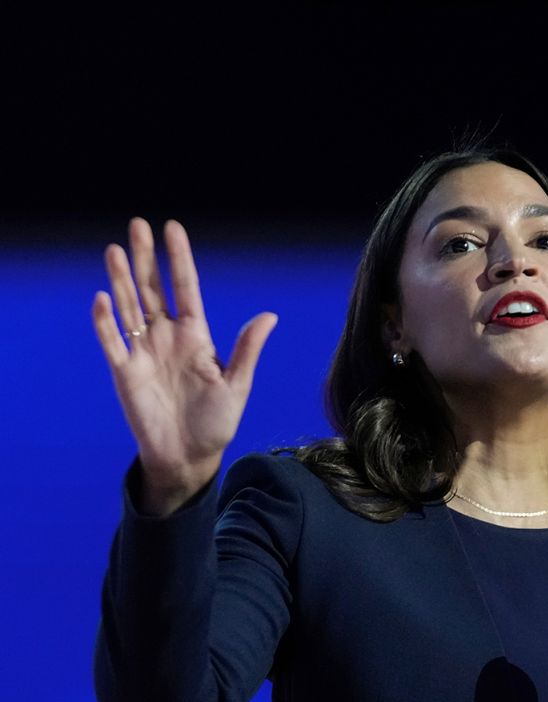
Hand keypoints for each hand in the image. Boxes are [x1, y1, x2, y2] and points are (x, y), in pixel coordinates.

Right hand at [92, 218, 276, 513]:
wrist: (189, 456)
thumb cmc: (216, 421)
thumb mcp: (237, 384)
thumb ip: (247, 349)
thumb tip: (270, 315)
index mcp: (196, 336)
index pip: (186, 288)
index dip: (180, 259)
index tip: (173, 228)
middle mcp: (166, 337)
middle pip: (152, 289)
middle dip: (145, 257)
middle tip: (137, 224)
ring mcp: (143, 351)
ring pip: (128, 307)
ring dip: (121, 279)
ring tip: (114, 249)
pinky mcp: (124, 371)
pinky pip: (111, 341)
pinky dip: (104, 321)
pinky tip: (101, 297)